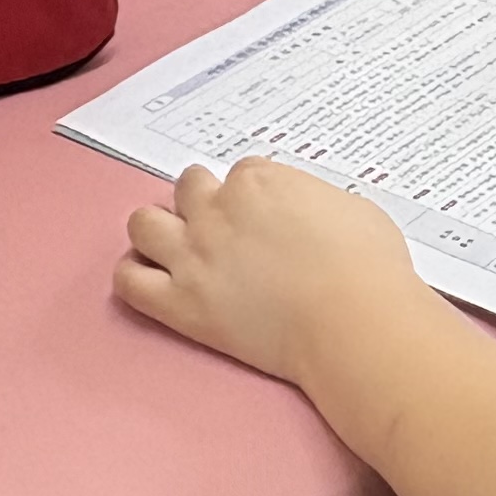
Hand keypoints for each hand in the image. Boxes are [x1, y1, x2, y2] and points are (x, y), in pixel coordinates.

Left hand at [116, 158, 425, 386]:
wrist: (353, 322)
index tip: (261, 212)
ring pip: (143, 223)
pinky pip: (129, 281)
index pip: (239, 173)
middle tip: (218, 223)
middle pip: (187, 186)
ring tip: (176, 246)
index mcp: (260, 182)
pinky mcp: (180, 303)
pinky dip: (134, 276)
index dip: (251, 193)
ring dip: (158, 229)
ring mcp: (193, 256)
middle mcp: (218, 210)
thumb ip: (313, 201)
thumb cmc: (366, 269)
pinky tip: (154, 281)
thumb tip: (305, 213)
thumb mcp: (352, 209)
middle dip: (201, 200)